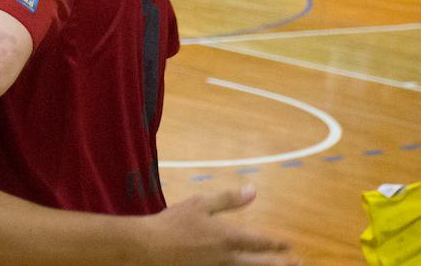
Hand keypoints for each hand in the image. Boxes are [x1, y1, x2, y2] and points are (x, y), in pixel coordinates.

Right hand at [140, 186, 296, 265]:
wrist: (149, 248)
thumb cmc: (174, 223)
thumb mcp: (200, 204)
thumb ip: (228, 199)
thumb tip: (253, 190)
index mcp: (229, 238)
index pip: (261, 242)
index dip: (277, 244)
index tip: (289, 245)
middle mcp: (229, 258)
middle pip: (262, 265)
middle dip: (282, 265)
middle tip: (298, 264)